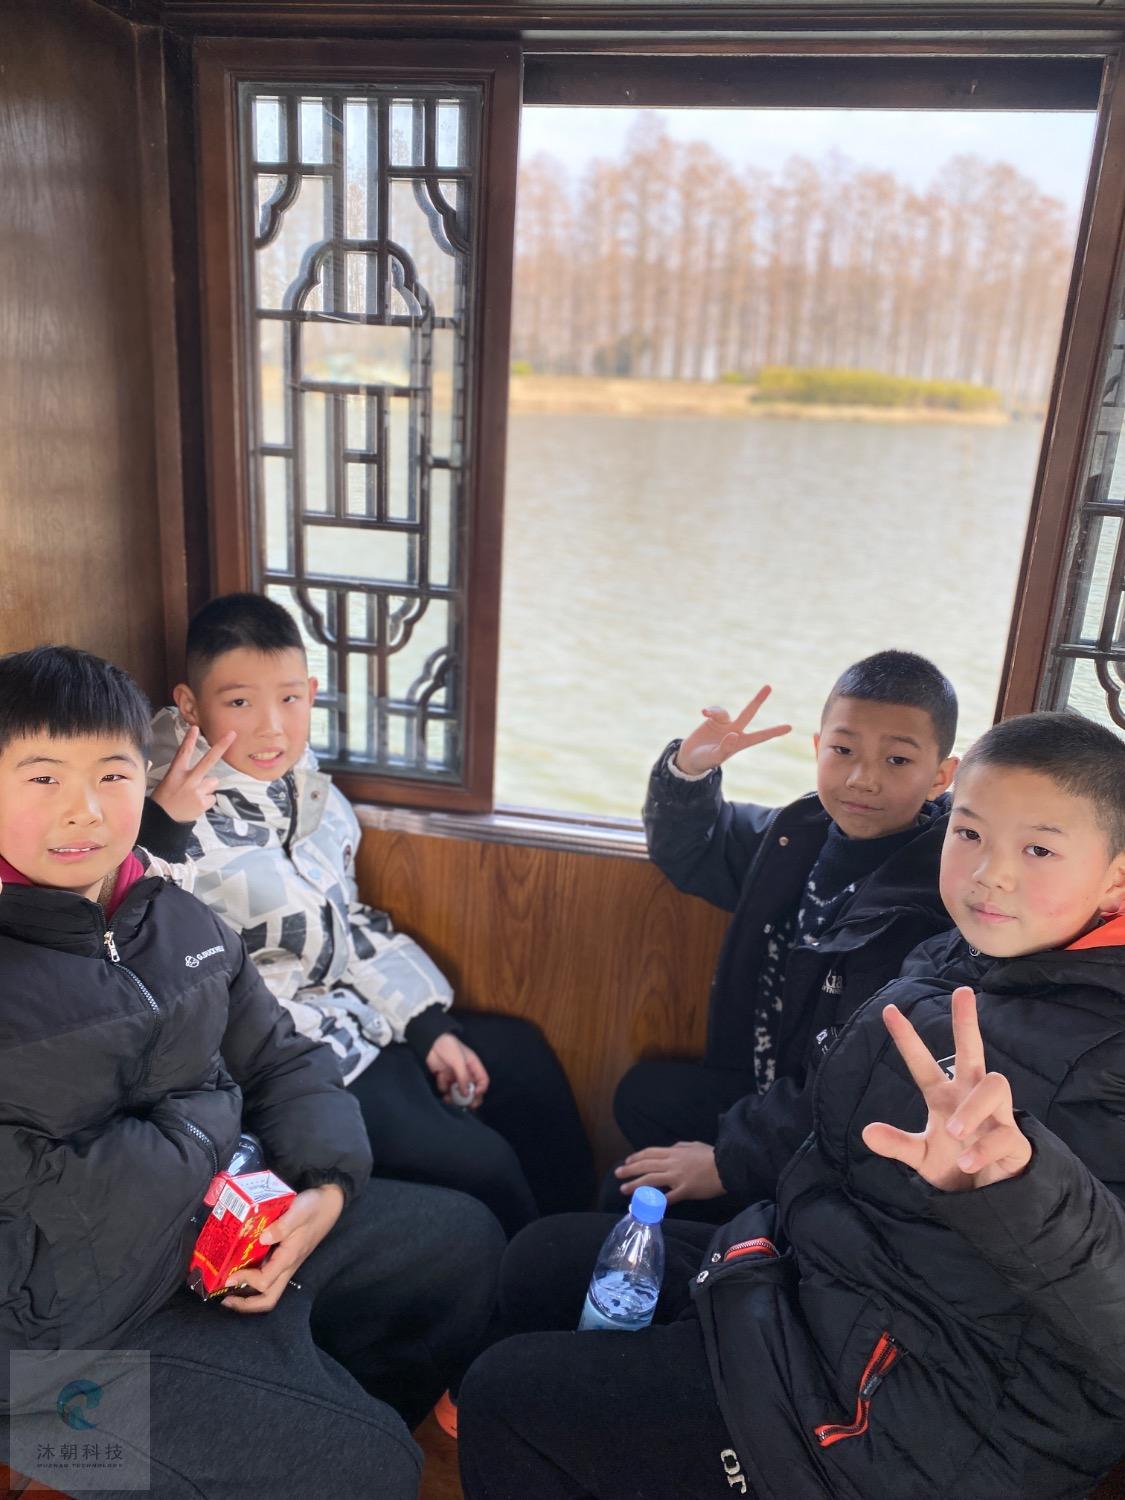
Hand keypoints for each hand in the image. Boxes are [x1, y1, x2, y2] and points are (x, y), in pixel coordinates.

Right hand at [150, 726, 236, 823]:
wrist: (162, 822)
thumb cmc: (164, 800)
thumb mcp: (168, 782)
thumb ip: (186, 775)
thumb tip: (208, 775)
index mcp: (175, 773)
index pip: (183, 752)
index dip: (190, 739)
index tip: (196, 727)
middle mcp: (188, 780)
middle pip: (208, 760)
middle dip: (221, 746)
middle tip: (232, 734)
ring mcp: (197, 791)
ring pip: (213, 782)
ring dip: (206, 787)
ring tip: (192, 796)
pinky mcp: (203, 802)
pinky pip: (212, 796)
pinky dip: (205, 800)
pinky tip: (194, 804)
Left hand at [221, 1184, 343, 1312]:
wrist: (329, 1204)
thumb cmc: (314, 1207)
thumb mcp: (299, 1211)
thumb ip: (282, 1226)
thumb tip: (262, 1239)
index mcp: (288, 1258)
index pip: (265, 1282)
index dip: (245, 1281)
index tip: (229, 1274)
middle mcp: (287, 1265)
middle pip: (268, 1298)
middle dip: (245, 1304)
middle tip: (224, 1299)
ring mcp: (285, 1263)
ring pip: (267, 1290)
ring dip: (246, 1294)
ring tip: (227, 1289)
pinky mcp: (284, 1257)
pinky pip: (267, 1275)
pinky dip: (251, 1278)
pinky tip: (240, 1267)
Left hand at [426, 1033, 489, 1107]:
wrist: (431, 1042)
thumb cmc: (449, 1047)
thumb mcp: (459, 1061)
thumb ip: (463, 1078)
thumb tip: (467, 1095)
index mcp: (473, 1066)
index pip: (483, 1080)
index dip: (481, 1089)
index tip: (475, 1094)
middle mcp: (466, 1072)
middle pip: (471, 1089)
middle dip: (470, 1098)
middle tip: (467, 1106)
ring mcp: (454, 1076)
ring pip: (458, 1091)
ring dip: (455, 1097)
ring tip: (450, 1099)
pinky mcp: (444, 1078)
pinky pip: (446, 1088)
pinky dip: (444, 1088)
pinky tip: (441, 1082)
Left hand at [614, 1141, 723, 1204]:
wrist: (727, 1165)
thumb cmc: (711, 1155)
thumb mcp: (693, 1145)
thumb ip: (680, 1147)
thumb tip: (671, 1148)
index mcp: (674, 1152)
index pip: (650, 1153)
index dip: (636, 1157)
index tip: (627, 1161)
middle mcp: (672, 1163)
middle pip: (645, 1165)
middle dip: (629, 1170)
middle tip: (617, 1174)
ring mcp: (678, 1177)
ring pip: (651, 1180)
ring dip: (635, 1185)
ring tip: (624, 1189)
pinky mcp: (685, 1190)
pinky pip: (668, 1197)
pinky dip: (657, 1201)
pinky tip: (647, 1206)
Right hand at [675, 686, 791, 775]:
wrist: (689, 757)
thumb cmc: (704, 761)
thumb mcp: (715, 757)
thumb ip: (725, 748)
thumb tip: (734, 734)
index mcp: (740, 743)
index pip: (760, 736)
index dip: (774, 731)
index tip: (790, 727)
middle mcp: (734, 731)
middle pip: (749, 712)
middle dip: (758, 700)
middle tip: (769, 686)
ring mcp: (724, 724)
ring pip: (725, 712)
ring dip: (716, 711)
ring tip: (705, 714)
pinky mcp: (713, 720)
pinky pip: (714, 711)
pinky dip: (710, 710)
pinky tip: (703, 713)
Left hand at [862, 987, 1031, 1191]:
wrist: (986, 1197)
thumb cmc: (954, 1166)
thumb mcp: (921, 1157)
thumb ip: (897, 1145)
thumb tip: (866, 1133)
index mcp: (943, 1097)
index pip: (923, 1063)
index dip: (907, 1039)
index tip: (889, 1010)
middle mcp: (969, 1097)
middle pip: (972, 1052)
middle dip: (967, 1023)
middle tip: (964, 992)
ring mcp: (995, 1115)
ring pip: (995, 1085)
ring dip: (973, 1108)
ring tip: (954, 1130)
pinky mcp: (1014, 1139)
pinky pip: (1004, 1133)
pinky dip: (982, 1148)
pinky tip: (967, 1162)